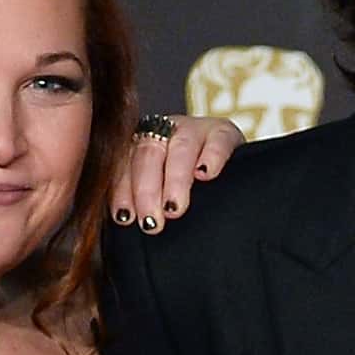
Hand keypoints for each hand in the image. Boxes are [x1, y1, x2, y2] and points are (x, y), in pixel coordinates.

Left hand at [111, 111, 247, 234]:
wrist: (231, 172)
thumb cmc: (189, 189)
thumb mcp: (161, 192)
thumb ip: (143, 202)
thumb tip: (130, 225)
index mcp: (140, 143)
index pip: (125, 163)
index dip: (123, 190)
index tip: (125, 218)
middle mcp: (164, 131)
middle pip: (149, 153)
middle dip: (147, 190)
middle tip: (151, 222)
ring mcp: (195, 129)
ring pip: (180, 148)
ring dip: (175, 180)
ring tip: (174, 208)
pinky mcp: (225, 133)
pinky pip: (217, 141)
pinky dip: (211, 157)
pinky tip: (206, 175)